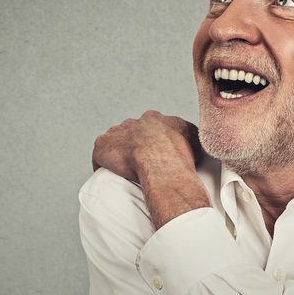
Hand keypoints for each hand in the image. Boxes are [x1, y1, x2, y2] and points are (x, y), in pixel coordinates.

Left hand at [92, 111, 209, 227]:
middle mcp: (133, 122)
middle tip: (140, 163)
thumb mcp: (193, 137)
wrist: (160, 161)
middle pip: (130, 132)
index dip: (152, 139)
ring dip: (118, 154)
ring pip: (114, 143)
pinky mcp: (102, 146)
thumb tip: (193, 139)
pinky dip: (102, 165)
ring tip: (124, 171)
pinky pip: (99, 157)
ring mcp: (116, 133)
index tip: (155, 152)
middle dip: (133, 145)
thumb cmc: (179, 153)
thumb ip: (190, 134)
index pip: (149, 126)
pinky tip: (109, 175)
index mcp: (153, 119)